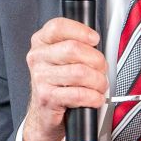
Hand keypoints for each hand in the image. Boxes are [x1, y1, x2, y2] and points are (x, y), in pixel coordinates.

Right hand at [23, 17, 107, 140]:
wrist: (44, 114)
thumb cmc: (59, 83)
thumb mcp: (63, 59)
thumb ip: (77, 45)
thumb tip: (100, 44)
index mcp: (41, 42)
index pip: (58, 26)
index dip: (81, 31)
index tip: (95, 40)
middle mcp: (37, 57)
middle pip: (73, 49)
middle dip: (96, 60)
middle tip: (102, 69)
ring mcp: (40, 78)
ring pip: (79, 72)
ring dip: (98, 81)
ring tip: (100, 86)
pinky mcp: (47, 97)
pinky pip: (78, 94)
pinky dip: (93, 97)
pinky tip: (95, 98)